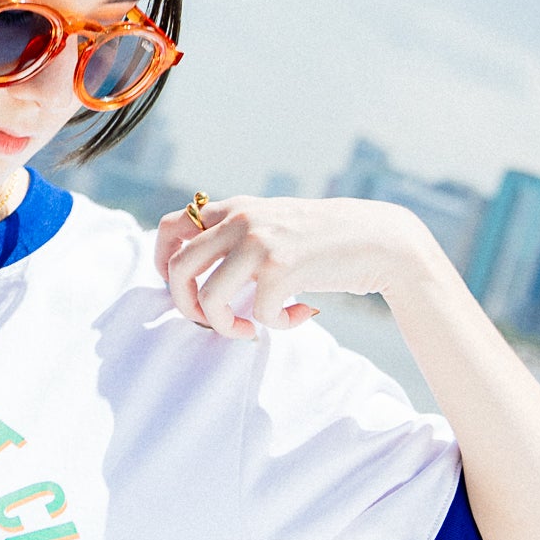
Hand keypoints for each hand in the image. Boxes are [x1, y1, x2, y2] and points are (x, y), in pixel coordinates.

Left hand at [154, 194, 440, 337]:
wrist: (378, 239)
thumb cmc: (322, 242)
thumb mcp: (272, 225)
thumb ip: (236, 238)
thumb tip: (191, 274)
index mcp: (233, 209)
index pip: (170, 227)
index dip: (161, 264)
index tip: (179, 289)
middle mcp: (241, 220)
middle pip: (178, 269)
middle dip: (185, 307)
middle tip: (209, 322)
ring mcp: (261, 242)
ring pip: (210, 298)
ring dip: (226, 326)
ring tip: (249, 330)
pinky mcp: (284, 267)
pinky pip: (258, 314)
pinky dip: (277, 325)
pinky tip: (300, 314)